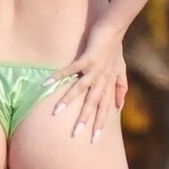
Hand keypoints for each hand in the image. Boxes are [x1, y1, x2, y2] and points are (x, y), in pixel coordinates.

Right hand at [47, 22, 127, 143]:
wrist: (114, 29)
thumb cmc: (115, 49)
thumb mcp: (121, 70)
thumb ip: (120, 88)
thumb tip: (120, 107)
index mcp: (109, 84)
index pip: (105, 108)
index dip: (100, 123)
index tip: (94, 139)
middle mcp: (102, 79)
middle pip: (93, 103)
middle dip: (84, 119)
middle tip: (75, 134)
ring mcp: (95, 68)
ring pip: (81, 88)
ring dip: (68, 100)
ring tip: (56, 112)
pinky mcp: (87, 57)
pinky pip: (71, 69)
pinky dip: (59, 76)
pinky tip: (47, 83)